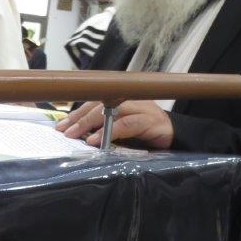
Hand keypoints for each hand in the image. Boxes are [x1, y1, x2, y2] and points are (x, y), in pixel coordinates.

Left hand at [55, 100, 173, 149]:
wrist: (179, 136)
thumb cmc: (148, 135)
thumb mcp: (123, 131)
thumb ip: (106, 128)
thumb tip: (79, 136)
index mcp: (124, 100)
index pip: (96, 100)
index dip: (78, 111)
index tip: (61, 124)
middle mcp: (133, 100)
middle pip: (101, 102)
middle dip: (80, 117)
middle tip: (64, 131)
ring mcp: (143, 109)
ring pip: (112, 110)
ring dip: (91, 122)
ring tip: (75, 134)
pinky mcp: (152, 121)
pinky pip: (128, 124)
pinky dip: (110, 131)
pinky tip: (96, 140)